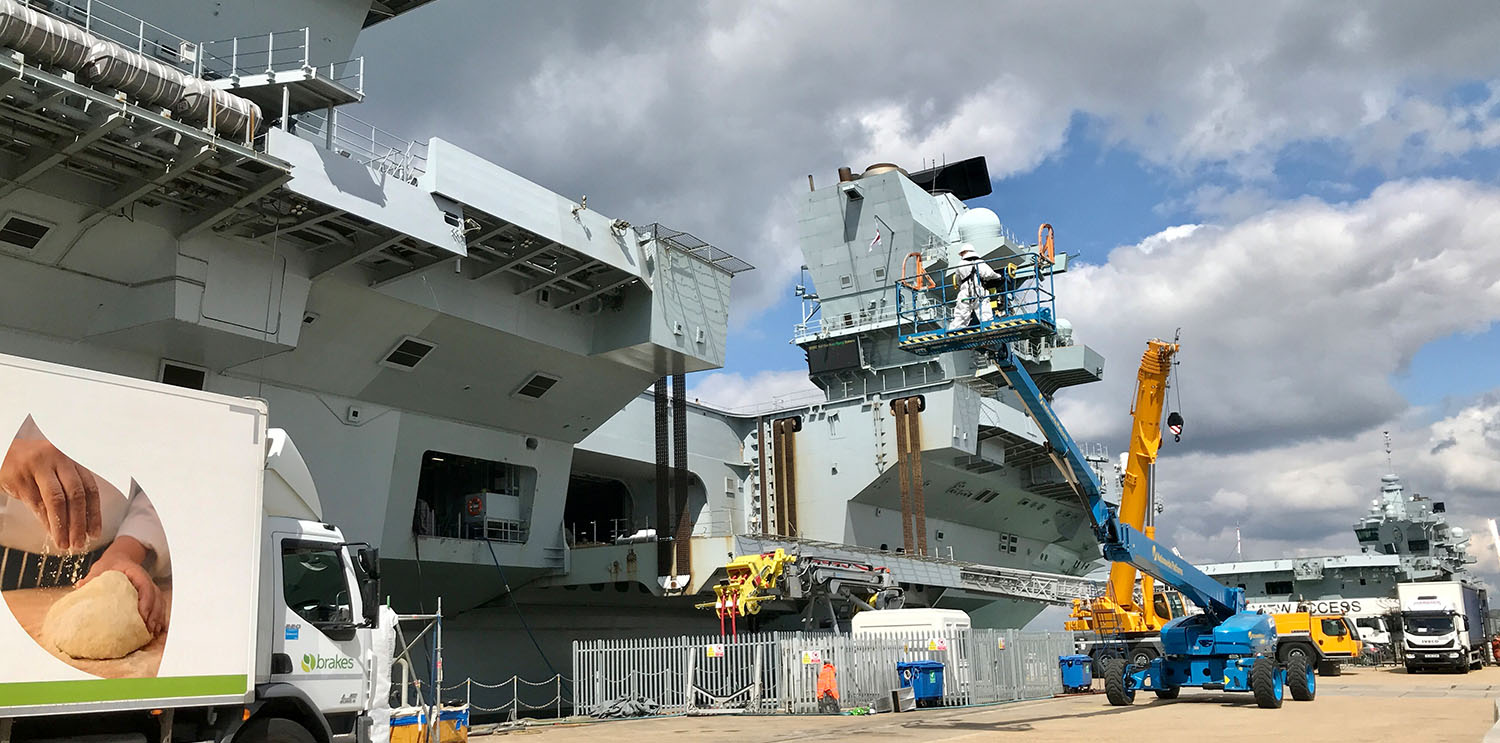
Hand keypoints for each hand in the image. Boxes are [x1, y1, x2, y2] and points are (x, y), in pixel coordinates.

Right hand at [0, 423, 100, 551]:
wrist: (4, 452)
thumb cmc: (33, 465)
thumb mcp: (55, 473)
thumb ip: (69, 492)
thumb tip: (81, 524)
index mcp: (72, 459)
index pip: (90, 488)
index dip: (94, 513)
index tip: (95, 532)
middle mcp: (58, 460)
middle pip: (76, 495)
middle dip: (79, 523)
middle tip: (79, 542)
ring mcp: (39, 467)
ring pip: (56, 501)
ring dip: (62, 526)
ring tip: (64, 543)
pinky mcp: (21, 477)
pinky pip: (37, 504)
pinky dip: (46, 521)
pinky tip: (50, 533)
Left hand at [81, 536, 165, 634]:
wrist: (119, 559)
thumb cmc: (110, 565)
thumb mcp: (100, 569)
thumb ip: (92, 577)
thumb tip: (80, 585)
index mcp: (135, 572)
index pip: (145, 586)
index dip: (146, 601)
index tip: (142, 616)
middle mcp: (145, 579)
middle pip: (156, 596)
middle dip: (154, 613)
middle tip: (148, 629)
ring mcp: (149, 586)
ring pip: (160, 601)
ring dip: (158, 617)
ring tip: (152, 632)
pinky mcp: (150, 594)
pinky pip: (159, 605)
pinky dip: (158, 616)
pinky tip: (155, 628)